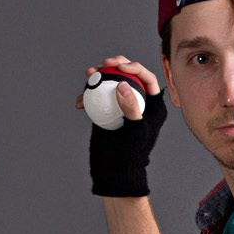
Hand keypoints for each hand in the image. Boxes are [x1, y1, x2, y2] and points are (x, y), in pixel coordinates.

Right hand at [78, 55, 166, 197]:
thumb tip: (123, 85)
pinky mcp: (108, 111)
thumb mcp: (134, 132)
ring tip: (89, 74)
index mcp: (153, 106)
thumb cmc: (130, 155)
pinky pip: (98, 97)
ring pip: (112, 82)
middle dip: (116, 65)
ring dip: (99, 75)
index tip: (121, 67)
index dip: (135, 68)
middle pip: (129, 76)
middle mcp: (139, 103)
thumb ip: (132, 108)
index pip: (148, 79)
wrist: (115, 170)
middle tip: (104, 63)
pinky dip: (88, 97)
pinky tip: (80, 102)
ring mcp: (122, 106)